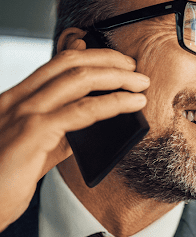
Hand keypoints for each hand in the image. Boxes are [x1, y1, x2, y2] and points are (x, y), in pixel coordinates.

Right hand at [0, 42, 148, 231]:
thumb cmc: (1, 179)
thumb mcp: (33, 149)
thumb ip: (58, 132)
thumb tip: (88, 123)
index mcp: (16, 100)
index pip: (56, 64)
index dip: (90, 56)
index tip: (115, 61)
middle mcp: (18, 99)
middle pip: (70, 63)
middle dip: (108, 60)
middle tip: (134, 68)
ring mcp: (24, 113)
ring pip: (78, 79)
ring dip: (117, 77)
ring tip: (140, 83)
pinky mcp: (33, 132)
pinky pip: (81, 111)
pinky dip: (112, 103)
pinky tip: (130, 104)